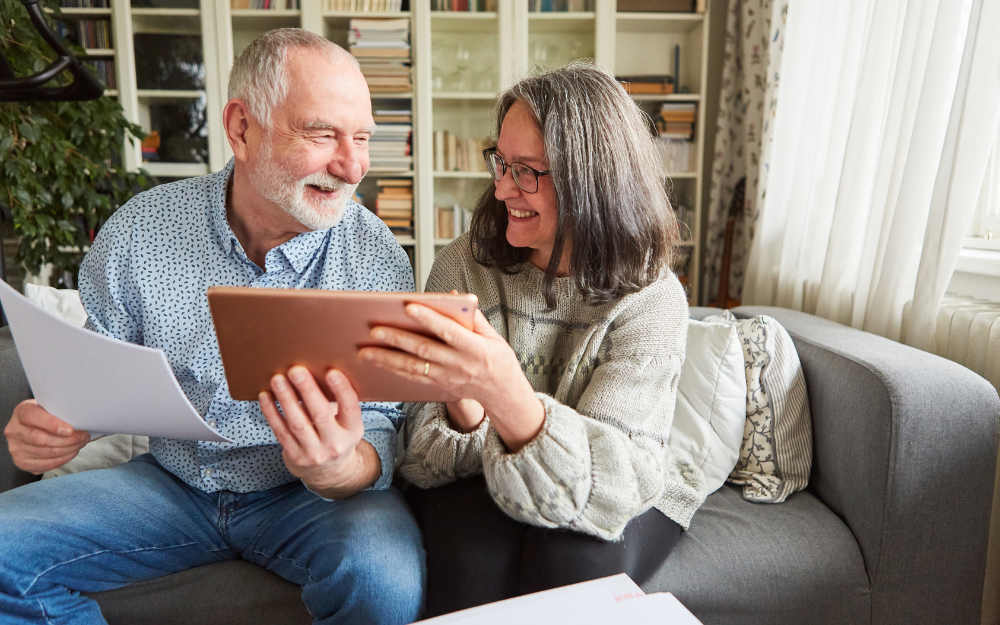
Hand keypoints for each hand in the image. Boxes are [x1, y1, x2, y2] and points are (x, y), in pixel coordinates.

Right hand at [4, 400, 90, 473]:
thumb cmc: (48, 414)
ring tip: (81, 443)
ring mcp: (16, 448)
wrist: (34, 426)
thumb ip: (59, 410)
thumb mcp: (50, 406)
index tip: (70, 430)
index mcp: (21, 411)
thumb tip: (81, 418)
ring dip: (69, 450)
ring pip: (46, 453)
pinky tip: (72, 452)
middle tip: (84, 436)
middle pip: (41, 439)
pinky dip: (63, 459)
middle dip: (68, 440)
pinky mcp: (22, 462)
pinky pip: (46, 465)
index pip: (32, 416)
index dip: (52, 424)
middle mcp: (14, 431)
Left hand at [259, 366, 378, 497]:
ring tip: (278, 380)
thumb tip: (319, 368)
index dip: (342, 390)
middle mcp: (336, 444)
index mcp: (353, 430)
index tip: (332, 372)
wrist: (329, 471)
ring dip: (286, 399)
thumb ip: (339, 402)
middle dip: (307, 391)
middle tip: (296, 370)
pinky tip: (265, 396)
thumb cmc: (337, 433)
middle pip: (321, 415)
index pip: (350, 408)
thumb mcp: (347, 422)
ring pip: (298, 424)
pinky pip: (281, 432)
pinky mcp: (295, 456)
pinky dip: (271, 413)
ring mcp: (314, 453)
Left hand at [359, 305, 544, 451]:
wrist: (503, 393)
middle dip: (397, 340)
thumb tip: (451, 295)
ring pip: (413, 368)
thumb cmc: (498, 359)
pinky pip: (413, 378)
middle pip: (424, 350)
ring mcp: (447, 378)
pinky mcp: (439, 387)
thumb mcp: (492, 336)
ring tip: (364, 351)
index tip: (408, 306)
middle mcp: (459, 364)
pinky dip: (394, 371)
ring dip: (387, 359)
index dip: (429, 318)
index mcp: (475, 348)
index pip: (448, 331)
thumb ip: (472, 316)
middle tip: (374, 331)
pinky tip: (377, 363)